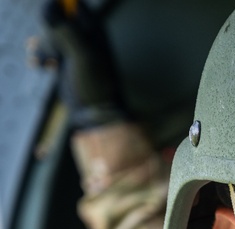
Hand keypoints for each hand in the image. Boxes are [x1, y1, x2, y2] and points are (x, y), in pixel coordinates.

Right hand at [28, 0, 124, 127]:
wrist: (95, 113)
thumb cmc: (95, 84)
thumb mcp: (81, 54)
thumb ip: (66, 29)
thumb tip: (48, 5)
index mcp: (94, 28)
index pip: (71, 3)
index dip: (57, 7)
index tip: (54, 26)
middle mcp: (84, 35)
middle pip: (55, 17)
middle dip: (49, 32)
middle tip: (56, 52)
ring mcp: (73, 48)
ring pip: (48, 34)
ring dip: (42, 45)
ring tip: (46, 61)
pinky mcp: (65, 61)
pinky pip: (46, 49)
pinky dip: (40, 56)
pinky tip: (40, 66)